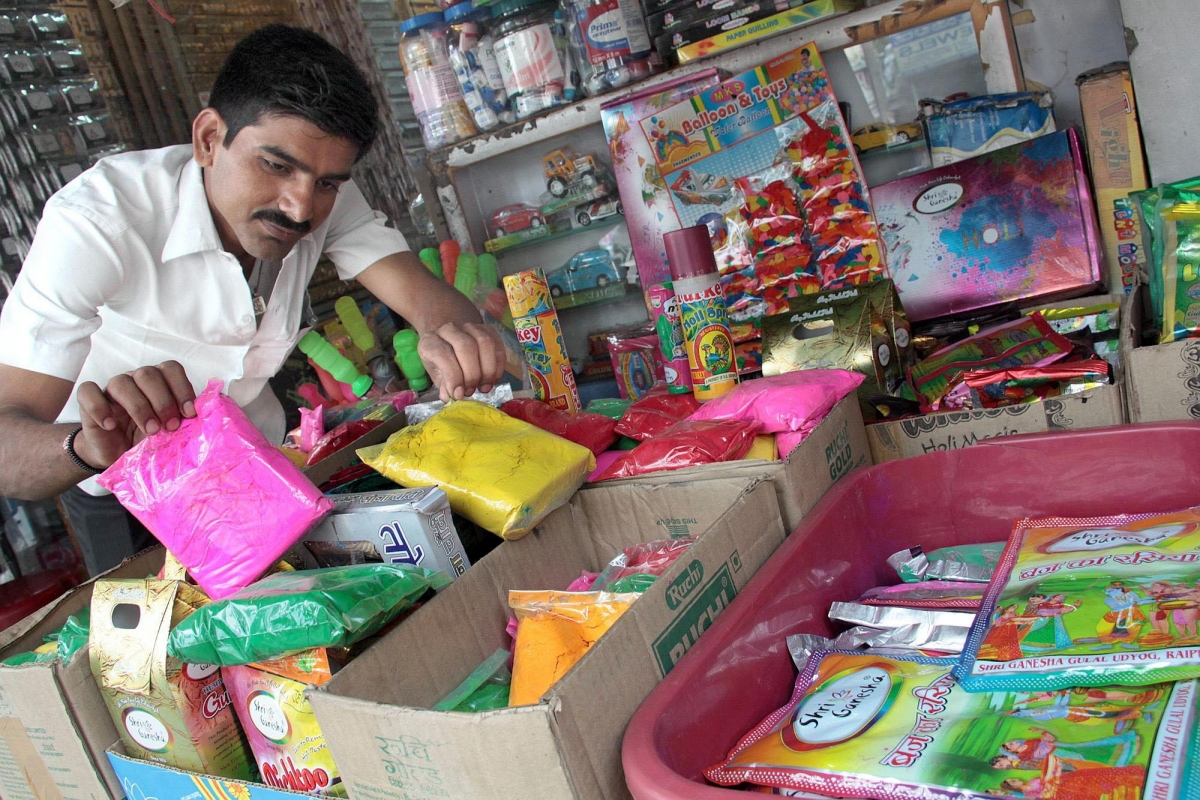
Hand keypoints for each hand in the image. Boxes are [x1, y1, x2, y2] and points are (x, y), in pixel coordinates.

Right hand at [73, 361, 196, 468]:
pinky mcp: (88, 401)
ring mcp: (111, 389)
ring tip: (150, 430)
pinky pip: (88, 391)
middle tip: (171, 426)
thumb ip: (186, 420)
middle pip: (149, 374)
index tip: (190, 414)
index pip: (171, 369)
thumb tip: (211, 417)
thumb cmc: (147, 439)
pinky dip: (99, 407)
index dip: (182, 388)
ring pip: (122, 382)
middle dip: (163, 401)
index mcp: (159, 382)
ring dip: (139, 406)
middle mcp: (136, 380)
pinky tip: (110, 425)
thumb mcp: (170, 431)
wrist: (115, 453)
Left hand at [417, 322, 506, 402]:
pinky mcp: (487, 329)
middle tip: (472, 390)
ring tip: (484, 387)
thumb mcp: (437, 375)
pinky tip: (493, 379)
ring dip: (488, 370)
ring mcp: (469, 327)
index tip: (459, 395)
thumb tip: (449, 397)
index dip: (453, 377)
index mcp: (430, 341)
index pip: (443, 355)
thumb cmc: (441, 362)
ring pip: (485, 343)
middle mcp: (448, 329)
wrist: (449, 342)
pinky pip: (498, 346)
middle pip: (466, 347)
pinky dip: (498, 366)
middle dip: (472, 374)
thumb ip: (443, 385)